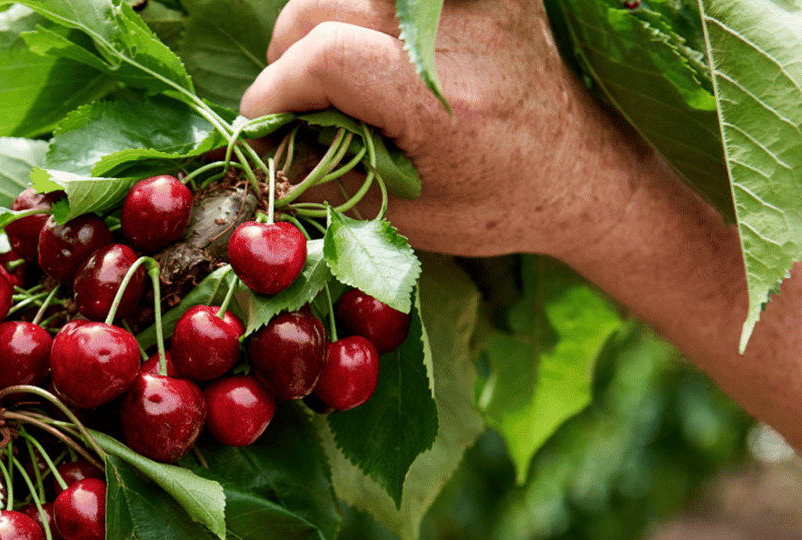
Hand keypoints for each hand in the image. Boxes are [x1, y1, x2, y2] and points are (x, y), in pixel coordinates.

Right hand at [240, 0, 653, 262]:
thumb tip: (259, 146)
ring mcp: (472, 2)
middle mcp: (457, 36)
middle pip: (321, 7)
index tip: (263, 125)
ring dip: (317, 28)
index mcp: (442, 102)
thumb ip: (324, 175)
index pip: (323, 55)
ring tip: (325, 77)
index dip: (274, 89)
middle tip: (292, 105)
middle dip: (285, 57)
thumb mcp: (402, 214)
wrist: (583, 174)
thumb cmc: (496, 206)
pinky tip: (369, 51)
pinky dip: (363, 14)